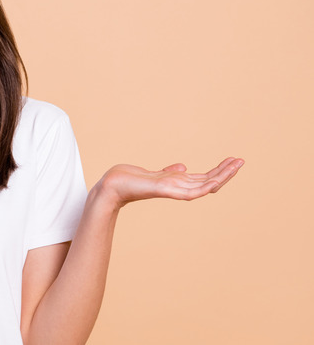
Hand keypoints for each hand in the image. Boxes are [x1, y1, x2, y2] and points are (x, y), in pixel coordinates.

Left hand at [93, 157, 243, 208]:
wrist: (112, 186)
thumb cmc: (129, 180)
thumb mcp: (153, 173)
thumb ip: (169, 172)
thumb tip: (182, 167)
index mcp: (176, 183)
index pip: (203, 178)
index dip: (218, 171)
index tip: (232, 161)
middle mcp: (177, 187)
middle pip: (208, 181)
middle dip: (225, 172)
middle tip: (242, 161)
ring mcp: (172, 190)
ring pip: (204, 186)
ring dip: (221, 176)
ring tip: (236, 165)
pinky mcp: (164, 190)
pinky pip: (190, 192)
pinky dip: (204, 188)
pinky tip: (216, 183)